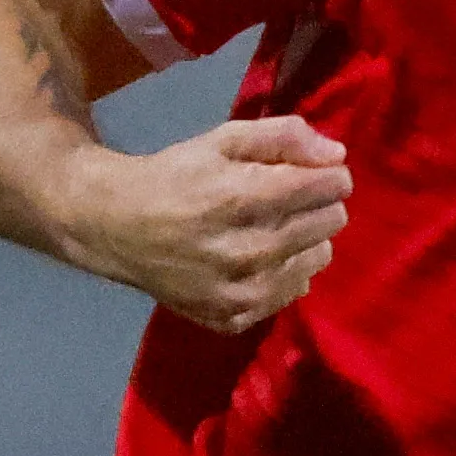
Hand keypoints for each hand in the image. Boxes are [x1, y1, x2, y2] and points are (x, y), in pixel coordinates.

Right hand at [70, 116, 351, 330]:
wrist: (117, 228)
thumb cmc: (176, 176)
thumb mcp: (222, 139)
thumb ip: (284, 136)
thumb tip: (338, 156)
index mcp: (241, 199)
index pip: (328, 187)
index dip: (329, 174)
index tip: (312, 172)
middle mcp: (246, 252)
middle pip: (331, 222)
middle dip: (316, 204)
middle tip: (285, 199)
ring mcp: (242, 292)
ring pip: (319, 258)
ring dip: (304, 239)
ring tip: (269, 227)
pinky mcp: (236, 319)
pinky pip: (295, 290)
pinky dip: (284, 271)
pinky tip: (255, 258)